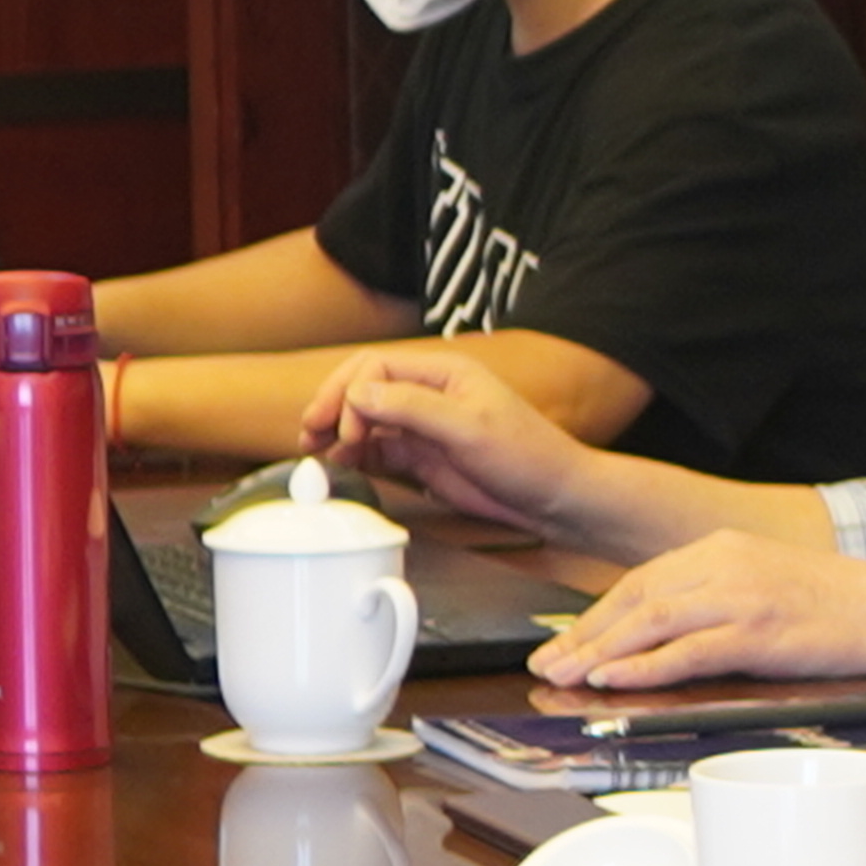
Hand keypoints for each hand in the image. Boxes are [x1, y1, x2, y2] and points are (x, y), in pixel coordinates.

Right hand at [303, 340, 592, 538]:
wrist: (555, 497)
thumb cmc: (527, 456)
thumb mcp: (469, 428)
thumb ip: (413, 408)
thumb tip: (359, 393)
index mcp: (444, 373)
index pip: (375, 367)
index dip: (350, 394)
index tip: (348, 431)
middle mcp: (429, 394)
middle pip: (362, 388)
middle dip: (333, 407)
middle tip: (310, 434)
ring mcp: (423, 425)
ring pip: (365, 419)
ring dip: (337, 431)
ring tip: (315, 449)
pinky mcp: (422, 456)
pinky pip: (377, 449)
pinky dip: (355, 455)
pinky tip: (342, 464)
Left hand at [531, 535, 865, 693]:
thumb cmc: (842, 607)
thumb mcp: (768, 584)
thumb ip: (717, 599)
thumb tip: (668, 635)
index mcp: (723, 548)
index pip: (642, 582)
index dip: (596, 616)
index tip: (568, 642)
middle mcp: (725, 563)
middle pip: (634, 598)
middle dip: (584, 635)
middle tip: (548, 663)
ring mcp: (741, 595)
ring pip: (650, 622)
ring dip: (600, 651)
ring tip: (565, 675)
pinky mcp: (758, 630)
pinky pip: (686, 649)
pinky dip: (643, 665)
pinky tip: (614, 677)